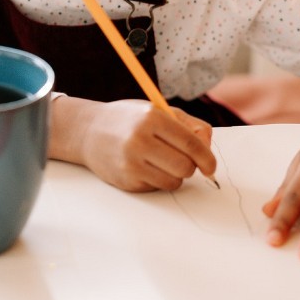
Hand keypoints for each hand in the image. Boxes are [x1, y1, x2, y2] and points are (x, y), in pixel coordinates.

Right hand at [51, 96, 215, 191]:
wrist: (89, 131)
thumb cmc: (130, 120)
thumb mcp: (158, 111)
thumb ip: (188, 125)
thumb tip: (207, 147)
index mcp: (151, 118)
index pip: (190, 144)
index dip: (207, 158)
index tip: (211, 166)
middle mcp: (140, 140)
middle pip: (185, 166)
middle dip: (190, 167)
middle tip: (183, 160)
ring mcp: (131, 162)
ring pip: (173, 181)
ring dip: (175, 175)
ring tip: (162, 162)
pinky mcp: (126, 180)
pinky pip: (157, 187)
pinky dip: (158, 180)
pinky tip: (146, 167)